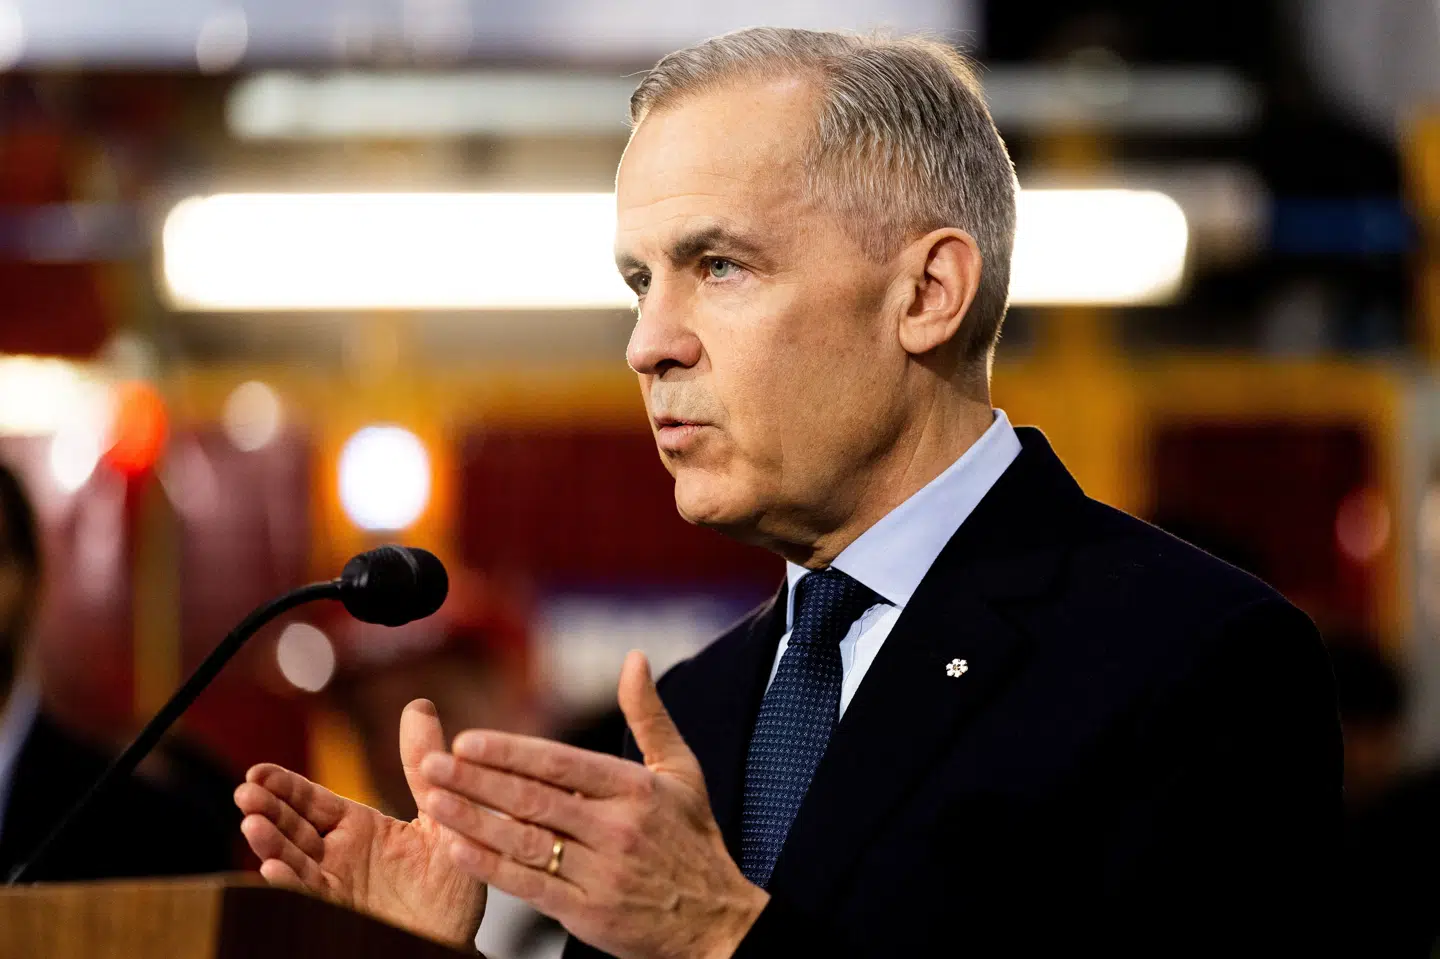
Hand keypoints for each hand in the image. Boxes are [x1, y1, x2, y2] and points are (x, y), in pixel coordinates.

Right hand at [234, 699, 486, 947]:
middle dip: (266, 810)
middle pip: (292, 828)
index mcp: (359, 828)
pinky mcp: (340, 913)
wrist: (460, 937)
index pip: (312, 802)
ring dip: (270, 843)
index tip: (258, 771)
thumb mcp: (444, 812)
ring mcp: (336, 886)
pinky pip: (311, 896)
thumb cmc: (454, 881)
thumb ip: (424, 764)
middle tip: (245, 791)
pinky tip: (273, 869)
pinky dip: (290, 883)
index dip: (284, 786)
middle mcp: (339, 856)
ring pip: (293, 861)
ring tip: (252, 824)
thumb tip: (419, 705)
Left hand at [418, 650, 769, 958]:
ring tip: (433, 801)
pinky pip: (530, 886)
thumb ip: (649, 716)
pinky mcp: (588, 913)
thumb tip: (635, 660)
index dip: (511, 753)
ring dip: (473, 820)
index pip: (561, 765)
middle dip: (477, 781)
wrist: (717, 921)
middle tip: (431, 764)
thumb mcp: (681, 772)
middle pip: (534, 800)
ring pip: (525, 842)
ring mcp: (601, 873)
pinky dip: (491, 867)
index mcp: (635, 790)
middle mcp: (616, 829)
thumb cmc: (694, 840)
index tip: (467, 741)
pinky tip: (458, 849)